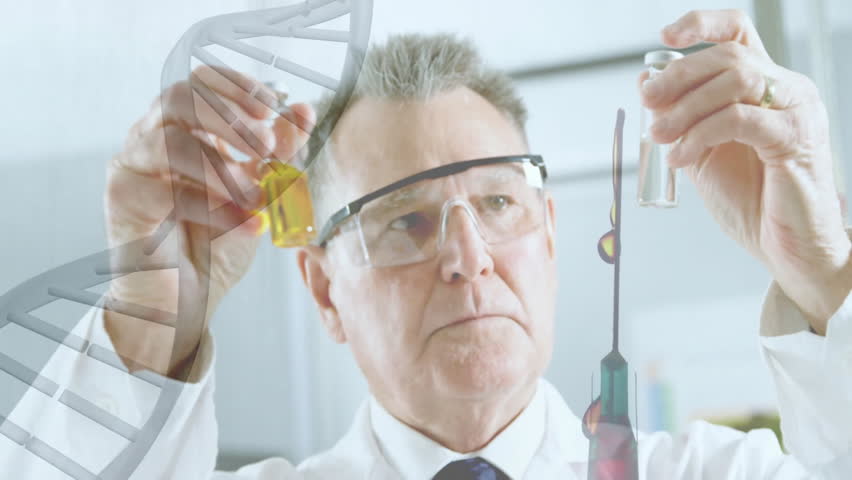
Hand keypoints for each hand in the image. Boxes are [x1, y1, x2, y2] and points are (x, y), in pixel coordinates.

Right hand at [105, 65, 314, 375]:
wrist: (182, 304)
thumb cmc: (215, 246)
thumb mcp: (258, 195)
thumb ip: (279, 155)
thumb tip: (304, 112)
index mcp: (185, 130)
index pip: (202, 82)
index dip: (238, 87)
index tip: (274, 107)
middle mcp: (152, 139)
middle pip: (182, 96)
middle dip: (231, 116)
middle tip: (266, 145)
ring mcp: (132, 166)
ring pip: (170, 138)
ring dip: (223, 165)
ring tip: (255, 195)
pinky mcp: (121, 199)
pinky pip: (164, 188)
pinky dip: (210, 206)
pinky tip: (240, 223)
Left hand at [639, 9, 851, 332]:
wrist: (788, 248)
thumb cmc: (752, 201)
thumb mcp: (703, 154)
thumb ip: (680, 120)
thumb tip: (646, 84)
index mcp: (765, 87)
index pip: (738, 33)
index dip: (702, 24)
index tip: (666, 37)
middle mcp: (786, 90)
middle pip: (727, 55)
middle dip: (678, 75)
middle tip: (648, 103)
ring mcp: (796, 111)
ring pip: (735, 80)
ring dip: (686, 106)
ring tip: (659, 136)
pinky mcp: (795, 139)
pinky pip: (741, 119)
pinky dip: (701, 134)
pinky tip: (680, 157)